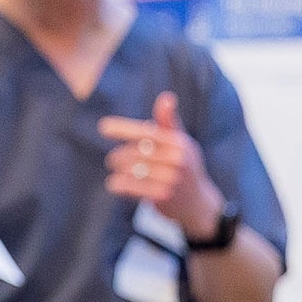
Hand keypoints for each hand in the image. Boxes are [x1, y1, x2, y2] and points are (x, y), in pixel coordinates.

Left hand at [98, 91, 224, 238]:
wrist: (197, 204)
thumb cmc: (185, 167)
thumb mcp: (180, 143)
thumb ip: (169, 122)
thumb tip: (166, 97)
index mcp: (178, 143)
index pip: (146, 133)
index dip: (123, 129)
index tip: (103, 127)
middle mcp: (177, 159)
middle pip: (133, 153)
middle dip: (118, 156)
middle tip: (114, 160)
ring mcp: (171, 179)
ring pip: (128, 170)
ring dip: (117, 171)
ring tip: (119, 171)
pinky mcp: (162, 196)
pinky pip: (128, 186)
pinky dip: (117, 184)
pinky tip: (115, 184)